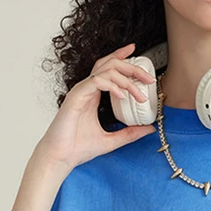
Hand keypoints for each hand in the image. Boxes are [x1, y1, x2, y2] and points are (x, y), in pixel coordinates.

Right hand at [36, 43, 156, 170]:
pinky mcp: (76, 97)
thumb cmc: (77, 148)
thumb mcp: (112, 140)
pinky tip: (122, 96)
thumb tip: (149, 128)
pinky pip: (96, 82)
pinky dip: (112, 86)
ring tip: (139, 93)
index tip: (135, 53)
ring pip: (106, 70)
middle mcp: (87, 90)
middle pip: (110, 65)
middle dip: (131, 67)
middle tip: (148, 78)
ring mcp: (80, 92)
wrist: (61, 158)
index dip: (121, 57)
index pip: (108, 68)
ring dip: (126, 79)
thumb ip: (130, 133)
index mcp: (93, 95)